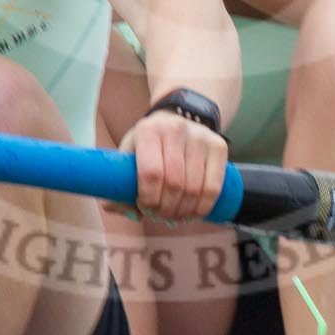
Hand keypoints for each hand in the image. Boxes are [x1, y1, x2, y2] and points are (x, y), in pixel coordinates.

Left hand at [117, 107, 228, 221]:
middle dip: (166, 209)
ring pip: (194, 189)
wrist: (179, 118)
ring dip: (183, 212)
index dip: (149, 199)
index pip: (151, 173)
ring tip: (174, 216)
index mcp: (148, 130)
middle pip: (174, 184)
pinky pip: (213, 188)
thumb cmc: (149, 144)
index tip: (145, 208)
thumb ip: (118, 183)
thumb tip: (116, 208)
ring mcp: (200, 137)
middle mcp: (176, 129)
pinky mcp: (218, 146)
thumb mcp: (129, 155)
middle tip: (160, 216)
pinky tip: (192, 212)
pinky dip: (202, 208)